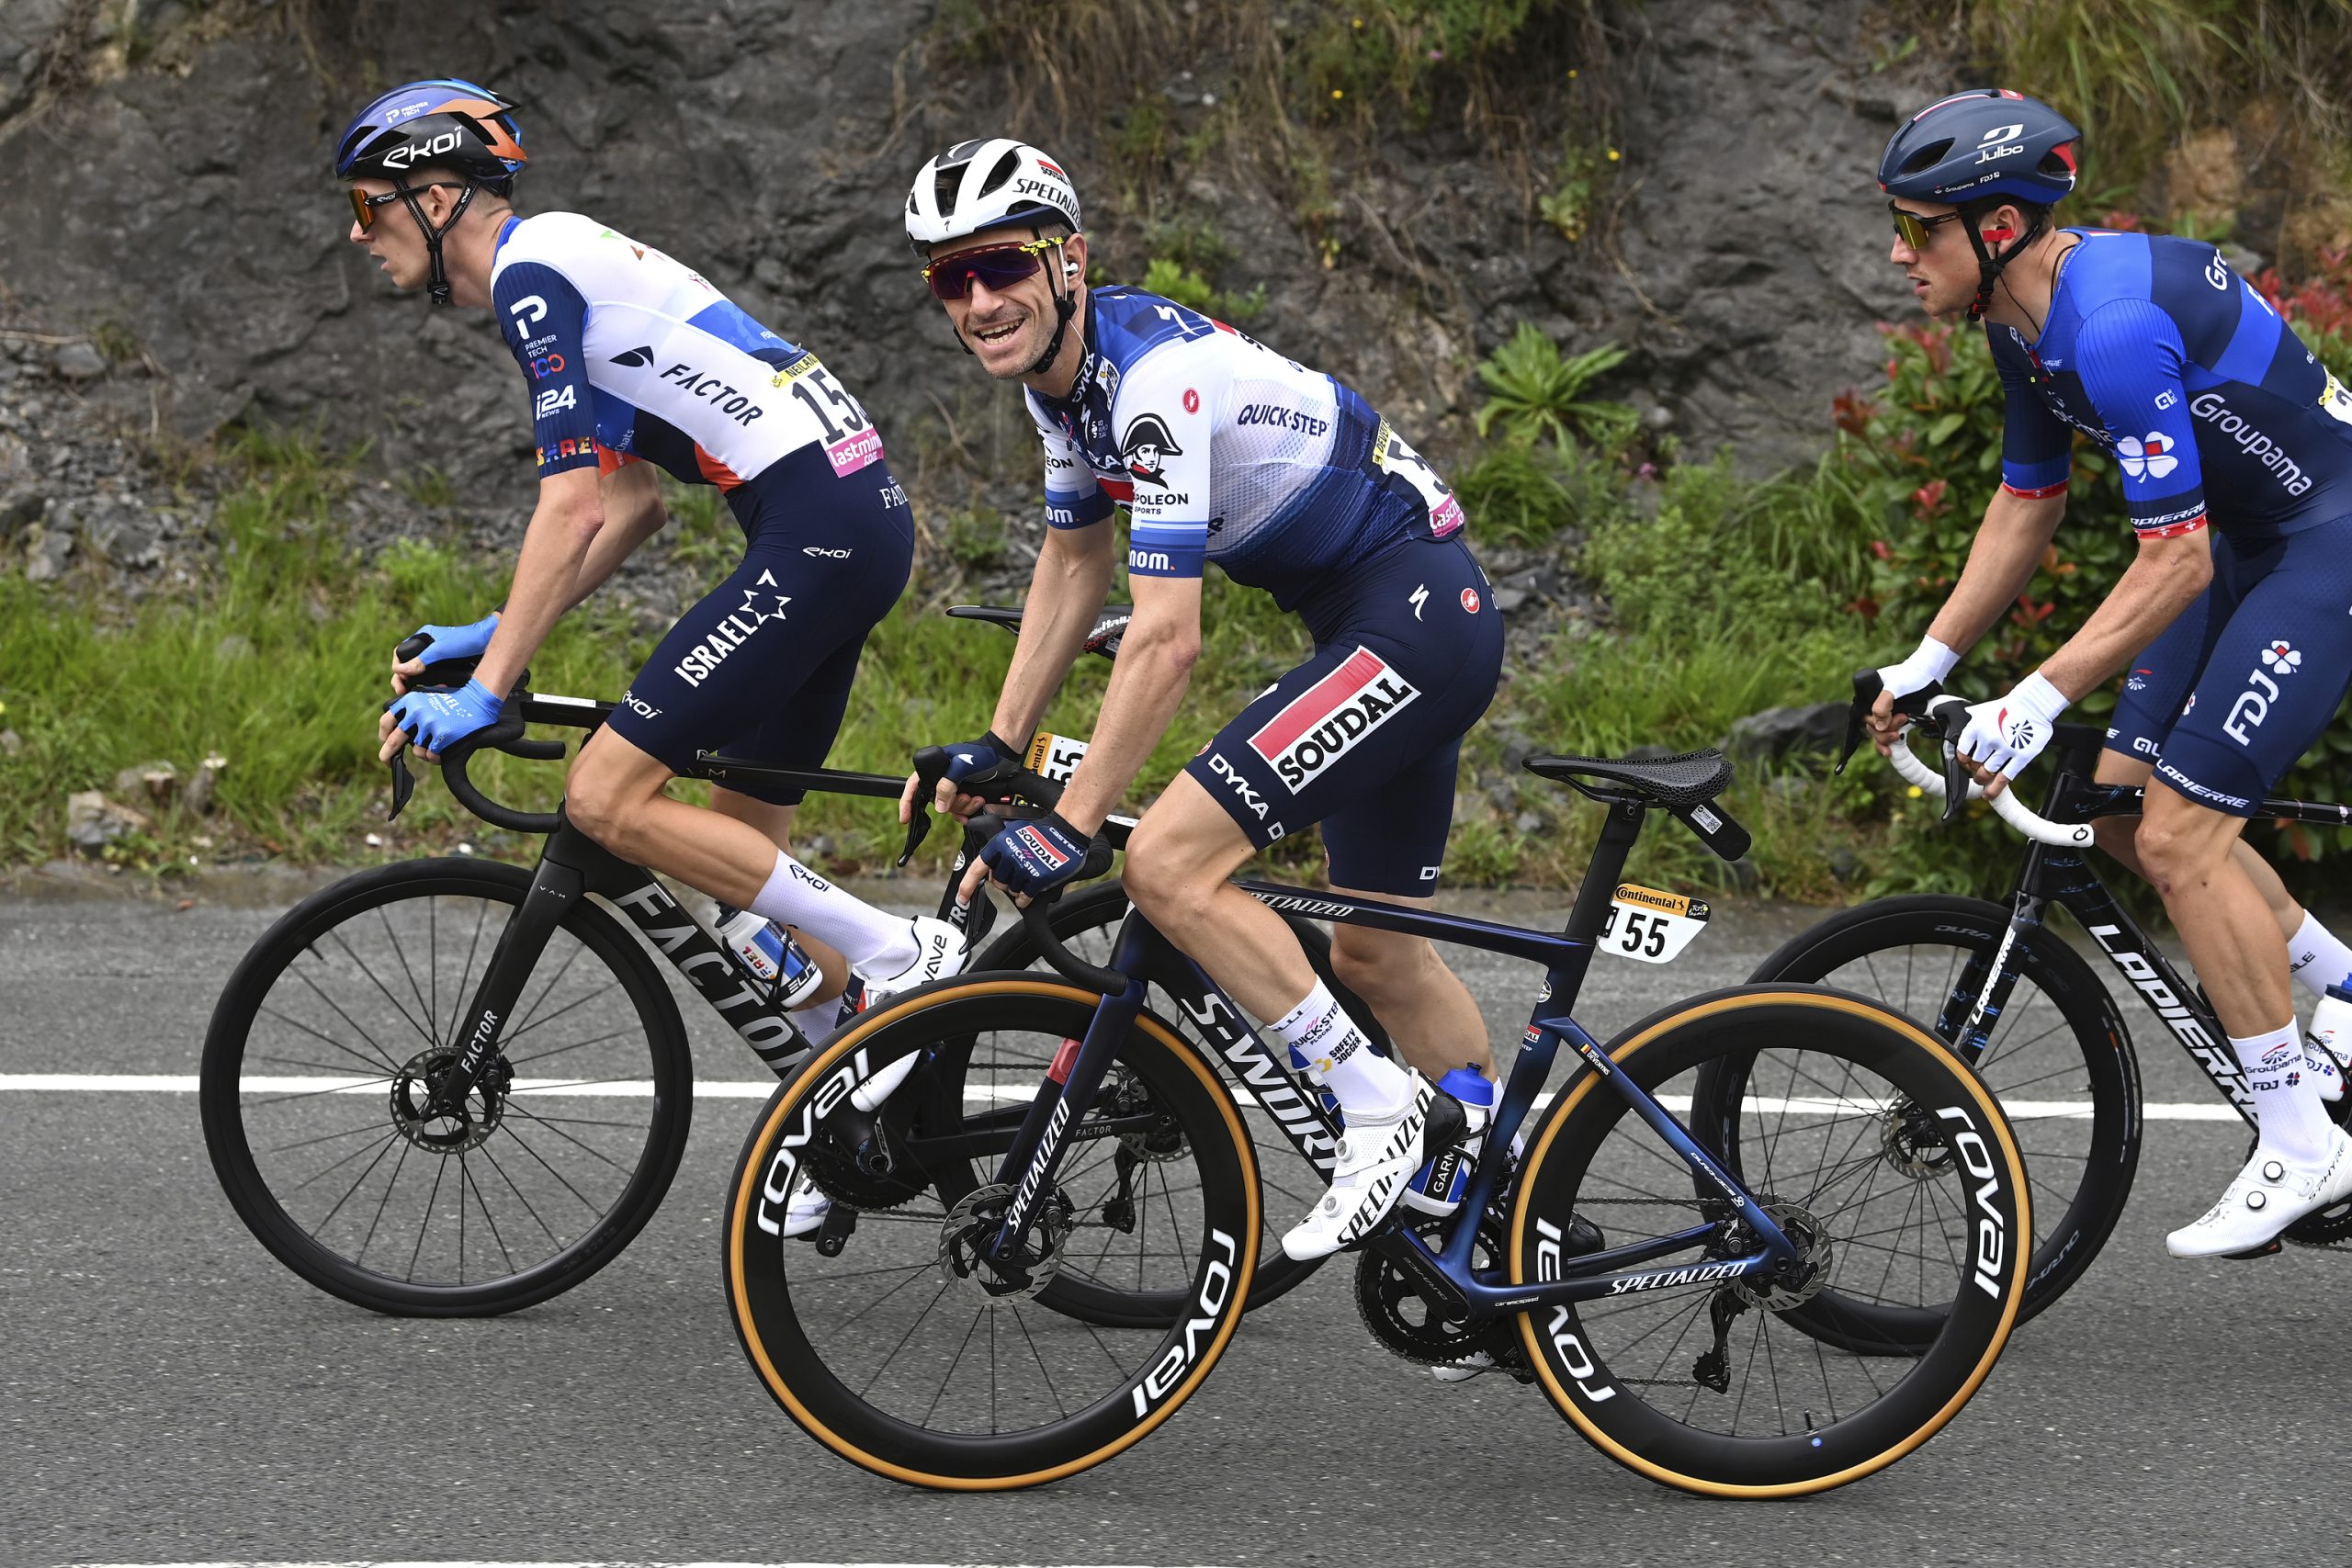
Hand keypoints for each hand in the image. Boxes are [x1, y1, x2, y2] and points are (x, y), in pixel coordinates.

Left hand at [380, 678, 503, 762]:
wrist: (477, 701)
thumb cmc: (454, 701)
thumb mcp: (427, 699)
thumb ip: (411, 711)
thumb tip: (397, 732)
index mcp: (410, 701)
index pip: (387, 721)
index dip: (383, 735)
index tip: (384, 742)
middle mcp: (416, 712)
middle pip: (394, 740)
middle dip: (386, 755)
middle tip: (387, 762)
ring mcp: (428, 724)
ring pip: (416, 750)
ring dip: (424, 754)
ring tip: (434, 750)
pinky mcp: (441, 735)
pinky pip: (431, 755)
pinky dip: (435, 757)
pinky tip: (442, 753)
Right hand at [392, 611, 499, 695]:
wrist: (487, 640)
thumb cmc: (465, 640)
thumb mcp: (441, 650)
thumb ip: (422, 660)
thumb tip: (400, 671)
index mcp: (422, 637)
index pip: (401, 653)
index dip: (398, 667)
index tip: (401, 679)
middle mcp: (427, 647)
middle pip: (407, 664)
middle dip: (403, 678)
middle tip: (402, 692)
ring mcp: (435, 657)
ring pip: (418, 672)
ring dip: (415, 683)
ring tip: (412, 694)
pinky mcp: (444, 665)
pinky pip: (430, 675)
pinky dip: (428, 683)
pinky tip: (430, 690)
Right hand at [899, 731, 1024, 826]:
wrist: (1004, 755)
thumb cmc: (982, 754)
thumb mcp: (962, 766)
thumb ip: (947, 785)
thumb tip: (938, 807)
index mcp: (935, 767)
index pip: (914, 785)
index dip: (907, 802)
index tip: (905, 818)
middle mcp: (942, 778)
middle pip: (936, 801)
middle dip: (951, 804)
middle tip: (965, 797)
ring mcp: (954, 787)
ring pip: (950, 808)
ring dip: (963, 807)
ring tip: (975, 797)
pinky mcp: (965, 793)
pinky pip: (960, 810)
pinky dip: (967, 811)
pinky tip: (976, 805)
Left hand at [967, 810, 1110, 903]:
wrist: (1065, 831)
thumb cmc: (1040, 833)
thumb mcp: (1013, 833)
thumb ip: (999, 850)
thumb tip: (988, 869)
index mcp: (999, 843)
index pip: (977, 868)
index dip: (967, 885)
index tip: (962, 898)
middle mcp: (1009, 855)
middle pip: (997, 883)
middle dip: (1005, 881)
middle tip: (1019, 871)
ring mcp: (1024, 867)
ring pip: (1011, 890)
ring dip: (1019, 887)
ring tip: (1030, 873)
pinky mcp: (1038, 877)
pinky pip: (1024, 897)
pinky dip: (1025, 898)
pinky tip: (1031, 890)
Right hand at [1865, 635, 1958, 756]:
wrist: (1930, 672)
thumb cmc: (1912, 674)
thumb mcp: (1895, 687)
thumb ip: (1883, 704)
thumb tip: (1879, 726)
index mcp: (1869, 696)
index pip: (1864, 717)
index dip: (1874, 725)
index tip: (1886, 726)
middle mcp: (1876, 705)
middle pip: (1872, 727)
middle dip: (1884, 731)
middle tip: (1901, 722)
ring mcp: (1887, 712)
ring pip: (1880, 733)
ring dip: (1887, 738)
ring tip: (1899, 733)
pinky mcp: (1897, 717)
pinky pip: (1889, 733)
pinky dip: (1890, 743)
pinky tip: (1891, 750)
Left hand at [1955, 671, 2067, 796]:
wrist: (2034, 704)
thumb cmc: (2008, 707)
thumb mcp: (1983, 709)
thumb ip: (1970, 719)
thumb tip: (1957, 717)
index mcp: (1975, 728)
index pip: (1962, 753)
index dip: (1963, 760)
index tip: (1966, 762)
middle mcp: (1988, 740)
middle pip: (1974, 765)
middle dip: (1974, 769)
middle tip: (1978, 769)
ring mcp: (2004, 749)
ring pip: (1987, 773)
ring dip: (1982, 779)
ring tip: (1983, 779)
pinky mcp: (2021, 757)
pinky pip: (2004, 779)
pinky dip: (1994, 790)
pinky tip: (1989, 795)